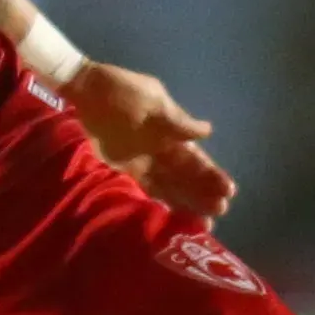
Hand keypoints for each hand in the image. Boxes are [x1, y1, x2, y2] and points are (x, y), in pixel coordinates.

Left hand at [68, 61, 237, 219]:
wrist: (86, 91)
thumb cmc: (121, 91)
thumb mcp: (152, 101)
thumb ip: (177, 121)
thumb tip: (207, 132)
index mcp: (172, 133)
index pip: (197, 159)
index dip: (212, 175)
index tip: (229, 191)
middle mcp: (161, 151)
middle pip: (187, 178)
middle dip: (205, 194)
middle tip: (221, 211)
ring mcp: (143, 163)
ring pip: (170, 188)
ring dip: (187, 204)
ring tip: (204, 223)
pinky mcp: (123, 170)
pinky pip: (146, 190)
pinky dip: (159, 204)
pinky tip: (172, 219)